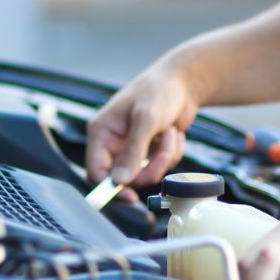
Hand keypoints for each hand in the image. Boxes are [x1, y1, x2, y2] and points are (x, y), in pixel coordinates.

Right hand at [86, 56, 200, 191]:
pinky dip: (171, 153)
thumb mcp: (146, 119)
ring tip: (171, 133)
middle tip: (164, 151)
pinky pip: (159, 167)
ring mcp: (131, 148)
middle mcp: (113, 143)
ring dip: (163, 157)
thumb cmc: (159, 91)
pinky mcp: (149, 151)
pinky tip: (173, 133)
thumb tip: (119, 182)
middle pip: (124, 178)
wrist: (183, 82)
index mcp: (102, 132)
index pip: (96, 171)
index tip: (130, 197)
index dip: (110, 188)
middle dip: (149, 166)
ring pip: (145, 174)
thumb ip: (133, 151)